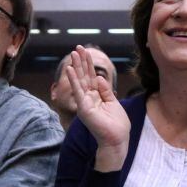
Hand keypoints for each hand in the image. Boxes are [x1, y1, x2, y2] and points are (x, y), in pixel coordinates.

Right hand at [67, 45, 129, 170]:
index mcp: (96, 96)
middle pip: (84, 76)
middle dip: (81, 61)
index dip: (88, 64)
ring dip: (76, 66)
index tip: (85, 52)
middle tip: (77, 47)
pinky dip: (73, 80)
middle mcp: (88, 98)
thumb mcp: (113, 102)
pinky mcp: (84, 108)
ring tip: (73, 53)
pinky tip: (69, 69)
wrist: (116, 139)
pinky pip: (77, 91)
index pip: (91, 77)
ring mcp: (85, 102)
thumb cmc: (116, 125)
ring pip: (79, 81)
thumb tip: (98, 77)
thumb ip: (105, 90)